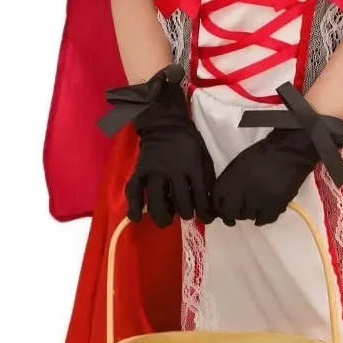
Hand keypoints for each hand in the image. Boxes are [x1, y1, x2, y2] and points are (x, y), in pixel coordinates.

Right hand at [96, 64, 215, 227]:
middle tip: (186, 215)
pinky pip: (134, 189)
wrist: (165, 123)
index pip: (200, 195)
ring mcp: (155, 171)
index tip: (206, 220)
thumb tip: (209, 202)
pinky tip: (136, 218)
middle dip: (185, 213)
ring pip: (157, 199)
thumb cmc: (189, 141)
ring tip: (166, 220)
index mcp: (192, 166)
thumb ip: (207, 178)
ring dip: (163, 214)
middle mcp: (173, 171)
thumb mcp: (204, 156)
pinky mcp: (140, 170)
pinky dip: (134, 205)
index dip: (205, 212)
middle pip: (180, 201)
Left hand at [211, 83, 342, 227]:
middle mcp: (240, 193)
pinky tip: (265, 211)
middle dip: (234, 214)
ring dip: (250, 214)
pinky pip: (264, 220)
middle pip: (231, 213)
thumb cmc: (261, 154)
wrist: (289, 151)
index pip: (216, 204)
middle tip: (240, 210)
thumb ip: (228, 183)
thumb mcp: (237, 165)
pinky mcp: (274, 206)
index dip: (219, 210)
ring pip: (248, 217)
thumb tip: (223, 200)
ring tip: (256, 204)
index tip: (224, 211)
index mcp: (229, 180)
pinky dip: (263, 218)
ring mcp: (257, 201)